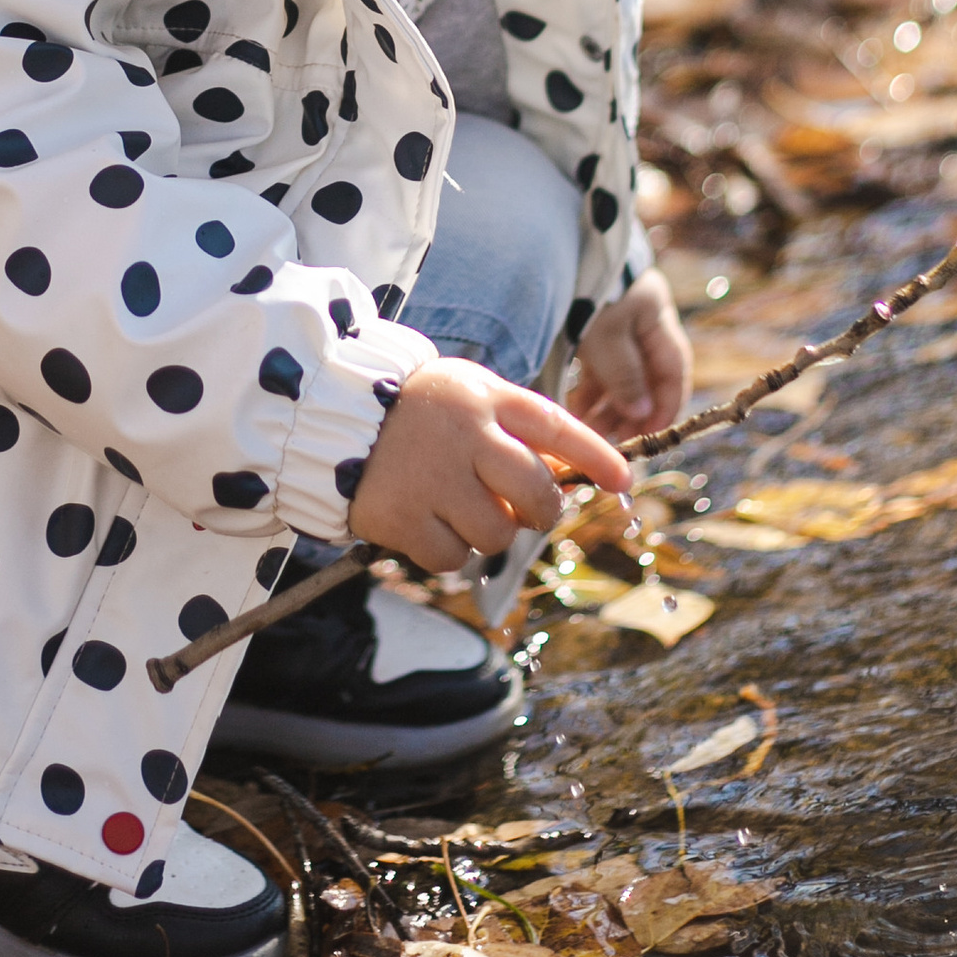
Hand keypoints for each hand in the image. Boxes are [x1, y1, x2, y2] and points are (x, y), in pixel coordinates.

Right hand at [349, 359, 628, 573]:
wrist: (334, 414)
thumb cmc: (420, 409)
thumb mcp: (470, 397)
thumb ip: (515, 431)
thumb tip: (566, 481)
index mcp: (485, 398)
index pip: (556, 427)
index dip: (595, 456)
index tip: (623, 481)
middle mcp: (464, 436)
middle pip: (536, 495)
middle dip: (540, 512)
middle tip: (524, 512)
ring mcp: (432, 479)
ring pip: (497, 536)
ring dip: (488, 533)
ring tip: (459, 508)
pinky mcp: (401, 517)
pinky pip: (453, 559)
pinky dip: (448, 551)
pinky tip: (428, 522)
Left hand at [564, 266, 691, 440]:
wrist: (546, 251)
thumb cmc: (584, 292)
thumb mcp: (606, 336)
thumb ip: (625, 376)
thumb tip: (641, 414)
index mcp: (656, 315)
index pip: (674, 370)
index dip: (666, 406)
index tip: (650, 436)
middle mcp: (639, 320)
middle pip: (645, 376)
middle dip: (631, 412)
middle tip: (614, 441)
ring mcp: (615, 323)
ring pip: (619, 374)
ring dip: (608, 405)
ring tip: (592, 433)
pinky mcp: (590, 327)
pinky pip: (597, 366)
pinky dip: (590, 390)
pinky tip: (577, 412)